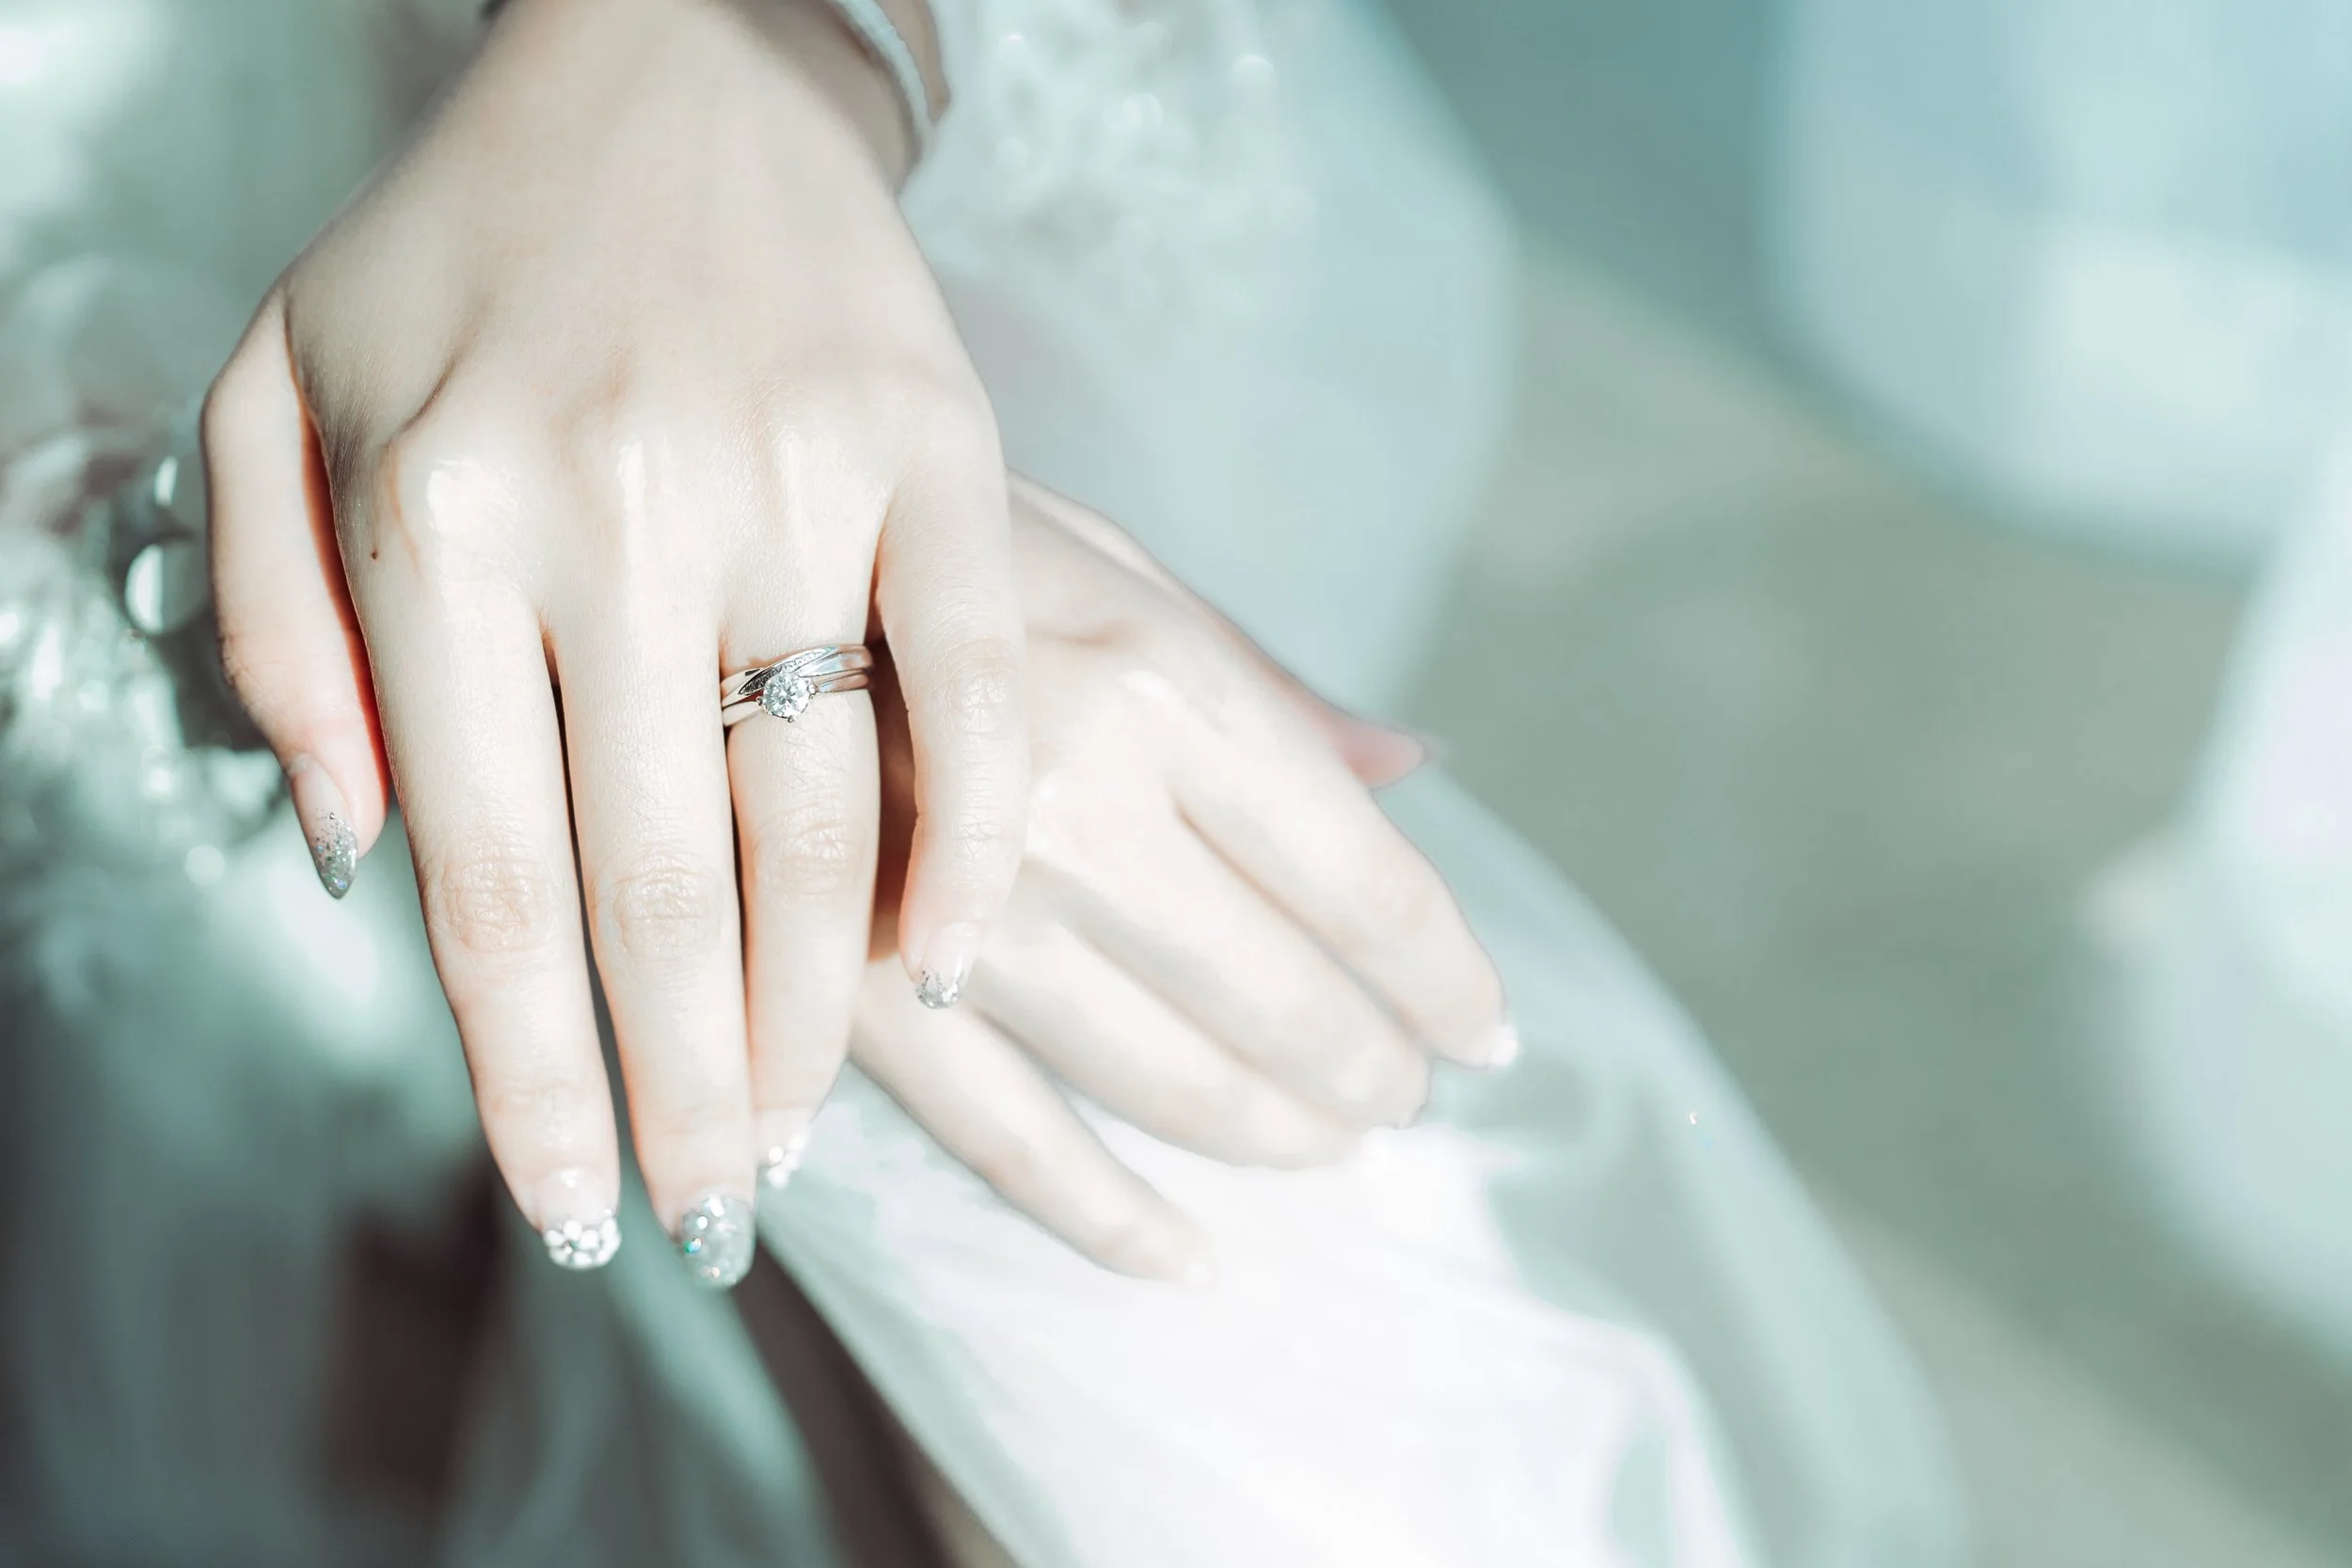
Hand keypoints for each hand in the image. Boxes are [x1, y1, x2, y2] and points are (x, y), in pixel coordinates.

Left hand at [200, 0, 1024, 1277]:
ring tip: (800, 1126)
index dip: (533, 1074)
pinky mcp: (940, 450)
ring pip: (813, 813)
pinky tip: (948, 956)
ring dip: (814, 1008)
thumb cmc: (458, 244)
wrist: (669, 57)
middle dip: (684, 1090)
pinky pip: (976, 686)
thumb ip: (276, 637)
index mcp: (431, 519)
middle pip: (653, 885)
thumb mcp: (276, 400)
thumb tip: (357, 859)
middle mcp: (609, 513)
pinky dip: (973, 839)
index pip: (487, 877)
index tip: (576, 1208)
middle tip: (707, 1217)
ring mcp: (793, 482)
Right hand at [833, 479, 1514, 1280]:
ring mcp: (955, 917)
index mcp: (1157, 681)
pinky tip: (1185, 1256)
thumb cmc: (922, 543)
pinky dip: (1110, 1218)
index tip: (1489, 1032)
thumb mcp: (1104, 559)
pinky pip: (1010, 1145)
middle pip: (1278, 994)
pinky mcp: (847, 998)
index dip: (1444, 973)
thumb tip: (1418, 764)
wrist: (684, 551)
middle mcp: (1072, 805)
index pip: (1359, 877)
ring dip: (1272, 1133)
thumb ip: (1259, 679)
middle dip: (1369, 1066)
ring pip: (1164, 1080)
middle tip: (1406, 1094)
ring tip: (1328, 1143)